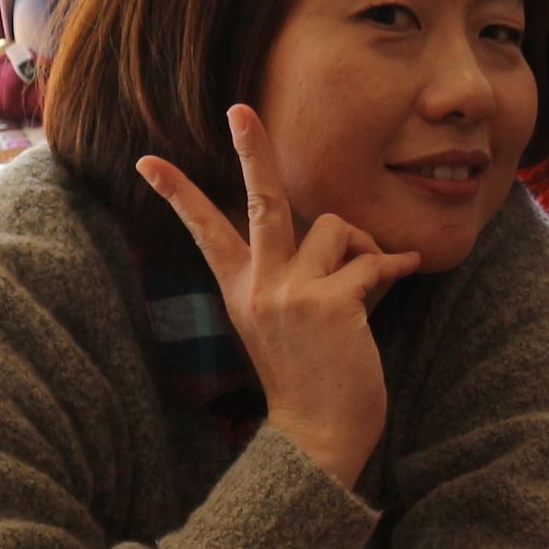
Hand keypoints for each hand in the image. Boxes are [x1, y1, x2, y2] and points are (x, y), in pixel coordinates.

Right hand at [139, 106, 421, 485]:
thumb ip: (312, 277)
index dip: (178, 193)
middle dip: (252, 150)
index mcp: (242, 291)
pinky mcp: (329, 303)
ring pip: (336, 227)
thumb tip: (354, 239)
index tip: (146, 161)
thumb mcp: (293, 324)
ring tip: (366, 287)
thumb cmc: (314, 381)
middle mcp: (259, 286)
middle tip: (240, 109)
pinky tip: (403, 275)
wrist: (319, 439)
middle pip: (259, 200)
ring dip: (362, 248)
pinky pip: (372, 259)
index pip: (204, 231)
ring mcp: (291, 293)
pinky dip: (393, 266)